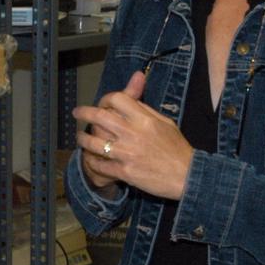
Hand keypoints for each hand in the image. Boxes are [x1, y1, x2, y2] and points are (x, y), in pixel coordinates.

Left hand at [73, 71, 192, 199]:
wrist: (188, 176)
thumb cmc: (177, 148)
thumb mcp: (165, 122)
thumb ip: (145, 108)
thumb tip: (133, 88)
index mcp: (144, 119)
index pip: (116, 99)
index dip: (105, 99)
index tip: (102, 104)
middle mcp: (133, 133)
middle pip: (99, 116)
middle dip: (83, 112)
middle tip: (77, 113)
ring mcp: (127, 153)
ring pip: (93, 142)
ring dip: (82, 138)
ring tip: (80, 137)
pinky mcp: (124, 171)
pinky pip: (99, 164)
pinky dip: (92, 161)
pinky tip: (90, 158)